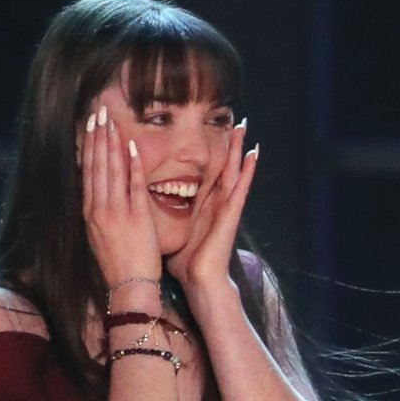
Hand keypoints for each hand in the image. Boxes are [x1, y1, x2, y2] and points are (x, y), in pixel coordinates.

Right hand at [79, 104, 164, 290]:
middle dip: (96, 137)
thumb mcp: (100, 234)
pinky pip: (134, 186)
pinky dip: (132, 166)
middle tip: (97, 112)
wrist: (129, 286)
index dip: (88, 147)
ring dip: (110, 144)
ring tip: (109, 121)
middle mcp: (98, 209)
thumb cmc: (119, 263)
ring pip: (111, 171)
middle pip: (96, 165)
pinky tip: (132, 147)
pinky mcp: (136, 218)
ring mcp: (116, 212)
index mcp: (90, 212)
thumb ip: (100, 212)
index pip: (87, 172)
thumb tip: (98, 192)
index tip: (88, 127)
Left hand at [168, 119, 256, 296]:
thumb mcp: (173, 230)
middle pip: (224, 166)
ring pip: (235, 171)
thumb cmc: (186, 260)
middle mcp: (217, 202)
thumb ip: (167, 215)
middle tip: (235, 121)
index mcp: (203, 205)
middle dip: (229, 145)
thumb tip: (146, 206)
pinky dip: (249, 170)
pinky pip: (241, 186)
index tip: (212, 135)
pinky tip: (254, 154)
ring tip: (245, 128)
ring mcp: (227, 206)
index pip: (207, 173)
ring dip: (241, 149)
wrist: (200, 279)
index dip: (211, 154)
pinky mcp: (232, 213)